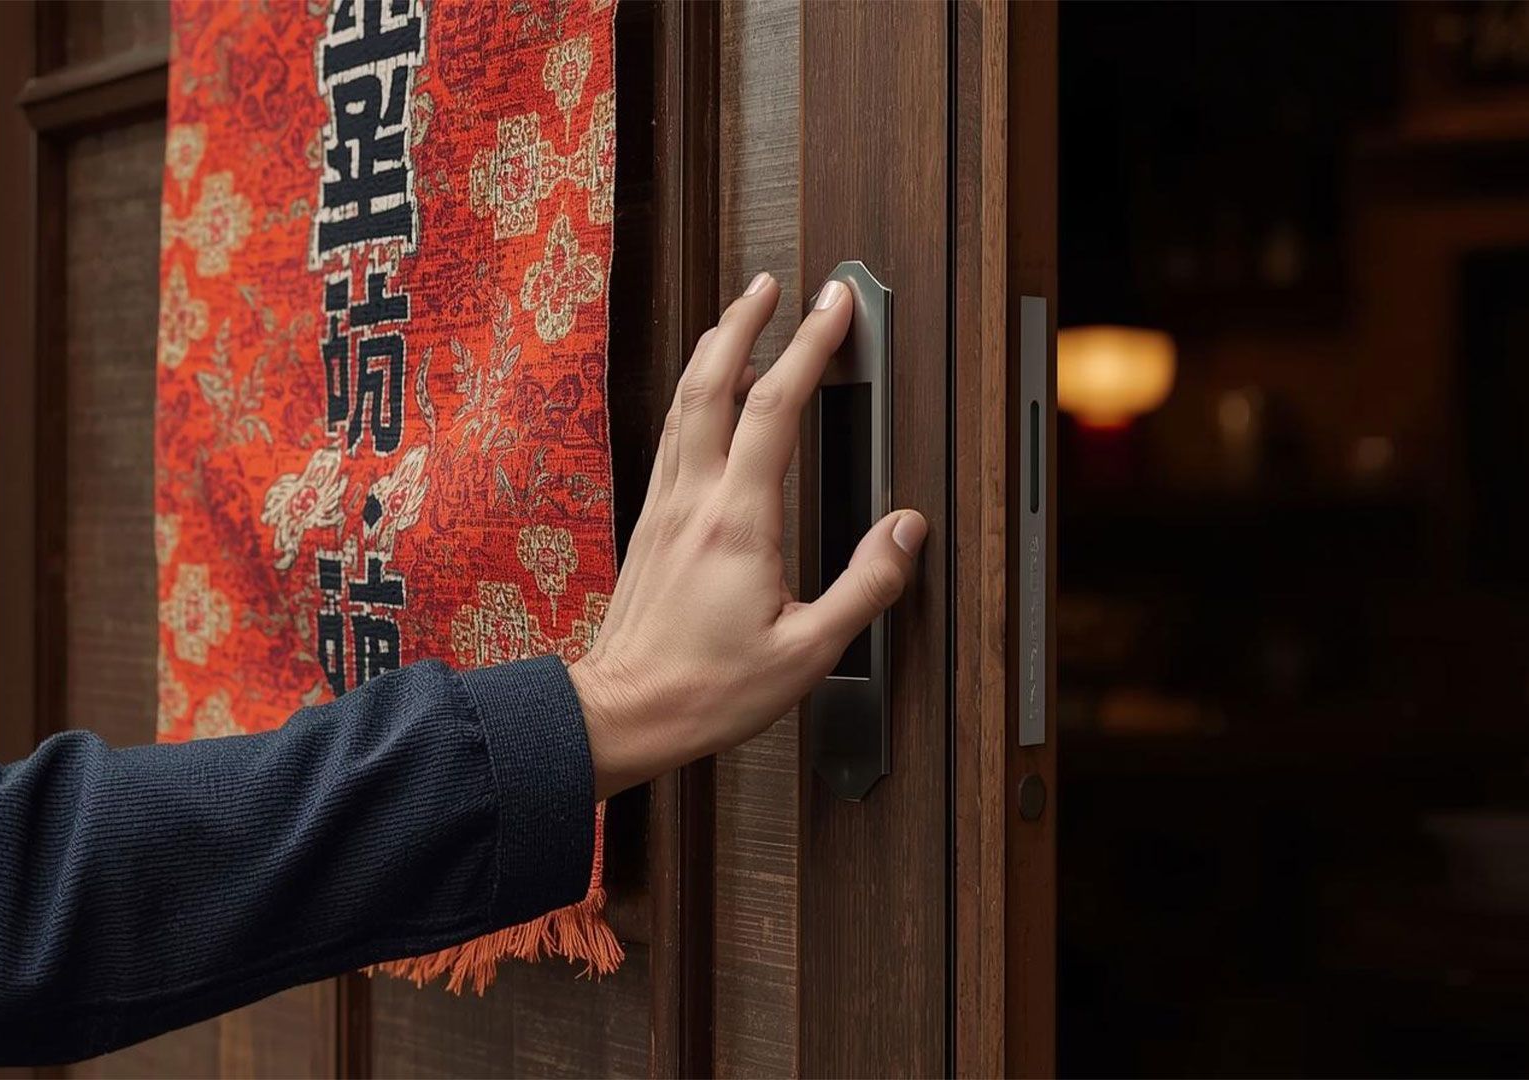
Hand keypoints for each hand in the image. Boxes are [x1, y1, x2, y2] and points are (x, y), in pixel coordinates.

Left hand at [569, 272, 927, 798]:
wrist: (623, 711)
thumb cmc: (707, 690)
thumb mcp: (808, 652)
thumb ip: (865, 588)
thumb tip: (904, 531)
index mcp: (738, 523)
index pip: (776, 407)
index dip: (808, 346)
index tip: (833, 307)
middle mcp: (694, 500)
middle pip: (713, 381)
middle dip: (745, 322)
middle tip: (771, 283)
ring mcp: (665, 506)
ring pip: (683, 402)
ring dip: (713, 350)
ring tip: (739, 318)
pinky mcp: (650, 522)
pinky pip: (671, 436)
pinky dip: (693, 396)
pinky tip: (705, 396)